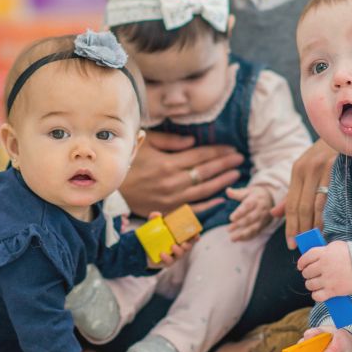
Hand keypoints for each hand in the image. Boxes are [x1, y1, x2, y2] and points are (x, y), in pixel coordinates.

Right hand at [119, 131, 242, 217]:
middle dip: (225, 164)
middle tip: (240, 159)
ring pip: (204, 190)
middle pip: (205, 172)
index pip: (200, 156)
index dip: (217, 152)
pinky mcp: (168, 210)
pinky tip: (221, 198)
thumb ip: (170, 141)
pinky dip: (209, 205)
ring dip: (222, 182)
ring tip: (236, 174)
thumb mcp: (146, 143)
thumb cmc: (129, 161)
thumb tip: (192, 141)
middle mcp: (172, 182)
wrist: (111, 188)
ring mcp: (171, 198)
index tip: (231, 148)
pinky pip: (193, 209)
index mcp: (167, 164)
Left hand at [146, 211, 197, 267]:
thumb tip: (157, 214)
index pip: (190, 238)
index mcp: (179, 238)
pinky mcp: (165, 262)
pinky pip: (168, 262)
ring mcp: (173, 256)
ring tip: (173, 246)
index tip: (196, 234)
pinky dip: (167, 258)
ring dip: (178, 251)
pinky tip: (162, 254)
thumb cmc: (153, 236)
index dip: (195, 237)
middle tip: (183, 243)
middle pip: (187, 248)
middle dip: (188, 246)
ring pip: (180, 255)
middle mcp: (178, 247)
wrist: (143, 250)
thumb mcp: (153, 226)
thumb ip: (154, 218)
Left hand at [226, 186, 273, 240]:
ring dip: (243, 234)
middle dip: (239, 224)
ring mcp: (263, 219)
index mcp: (256, 199)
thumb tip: (228, 190)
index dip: (240, 213)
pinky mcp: (263, 225)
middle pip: (250, 218)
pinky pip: (256, 233)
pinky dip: (248, 237)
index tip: (231, 218)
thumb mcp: (248, 191)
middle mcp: (261, 210)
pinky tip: (238, 240)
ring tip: (232, 238)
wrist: (271, 199)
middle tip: (228, 229)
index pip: (248, 206)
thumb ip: (237, 193)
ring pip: (253, 228)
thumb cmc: (255, 195)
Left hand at [270, 139, 336, 248]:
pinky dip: (326, 214)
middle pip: (300, 207)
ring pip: (314, 205)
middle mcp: (305, 170)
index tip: (291, 243)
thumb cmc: (325, 155)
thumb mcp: (305, 170)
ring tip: (313, 241)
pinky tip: (325, 226)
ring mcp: (320, 169)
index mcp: (296, 170)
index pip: (291, 204)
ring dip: (313, 226)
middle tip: (301, 246)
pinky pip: (328, 197)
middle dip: (299, 229)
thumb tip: (274, 213)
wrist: (344, 133)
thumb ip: (291, 193)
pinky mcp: (334, 169)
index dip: (289, 225)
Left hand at [297, 241, 351, 300]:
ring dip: (310, 284)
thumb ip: (324, 251)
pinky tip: (318, 293)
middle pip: (307, 272)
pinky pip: (318, 296)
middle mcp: (324, 266)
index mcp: (323, 253)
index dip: (301, 263)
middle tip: (309, 275)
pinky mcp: (334, 290)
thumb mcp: (335, 247)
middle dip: (306, 274)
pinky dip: (316, 295)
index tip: (300, 266)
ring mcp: (328, 279)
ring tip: (314, 283)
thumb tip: (313, 256)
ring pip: (310, 284)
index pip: (306, 258)